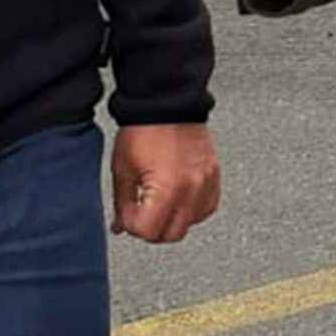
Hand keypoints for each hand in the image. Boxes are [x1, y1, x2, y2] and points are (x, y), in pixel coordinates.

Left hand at [111, 123, 220, 242]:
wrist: (168, 101)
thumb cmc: (144, 129)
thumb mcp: (123, 169)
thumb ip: (122, 204)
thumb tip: (122, 227)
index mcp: (168, 187)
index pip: (149, 231)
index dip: (132, 224)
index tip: (128, 211)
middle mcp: (192, 188)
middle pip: (172, 234)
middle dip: (151, 228)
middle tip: (140, 212)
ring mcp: (206, 182)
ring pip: (191, 224)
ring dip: (172, 220)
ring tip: (159, 202)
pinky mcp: (214, 175)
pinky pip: (207, 208)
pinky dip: (192, 209)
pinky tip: (178, 197)